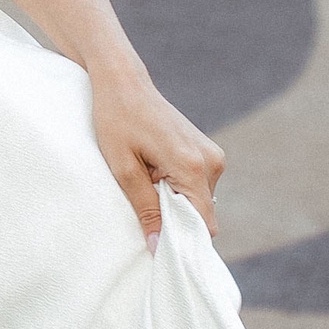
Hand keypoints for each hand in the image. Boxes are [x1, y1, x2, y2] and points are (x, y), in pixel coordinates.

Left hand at [89, 59, 222, 247]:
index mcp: (193, 165)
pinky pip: (197, 185)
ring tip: (145, 184)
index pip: (203, 224)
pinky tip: (154, 175)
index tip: (158, 246)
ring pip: (200, 201)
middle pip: (203, 214)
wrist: (123, 81)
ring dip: (175, 203)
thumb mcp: (123, 168)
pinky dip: (178, 189)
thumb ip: (145, 209)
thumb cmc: (116, 120)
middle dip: (176, 221)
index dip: (182, 240)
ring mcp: (212, 154)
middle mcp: (211, 160)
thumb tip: (158, 247)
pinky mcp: (206, 150)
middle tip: (143, 212)